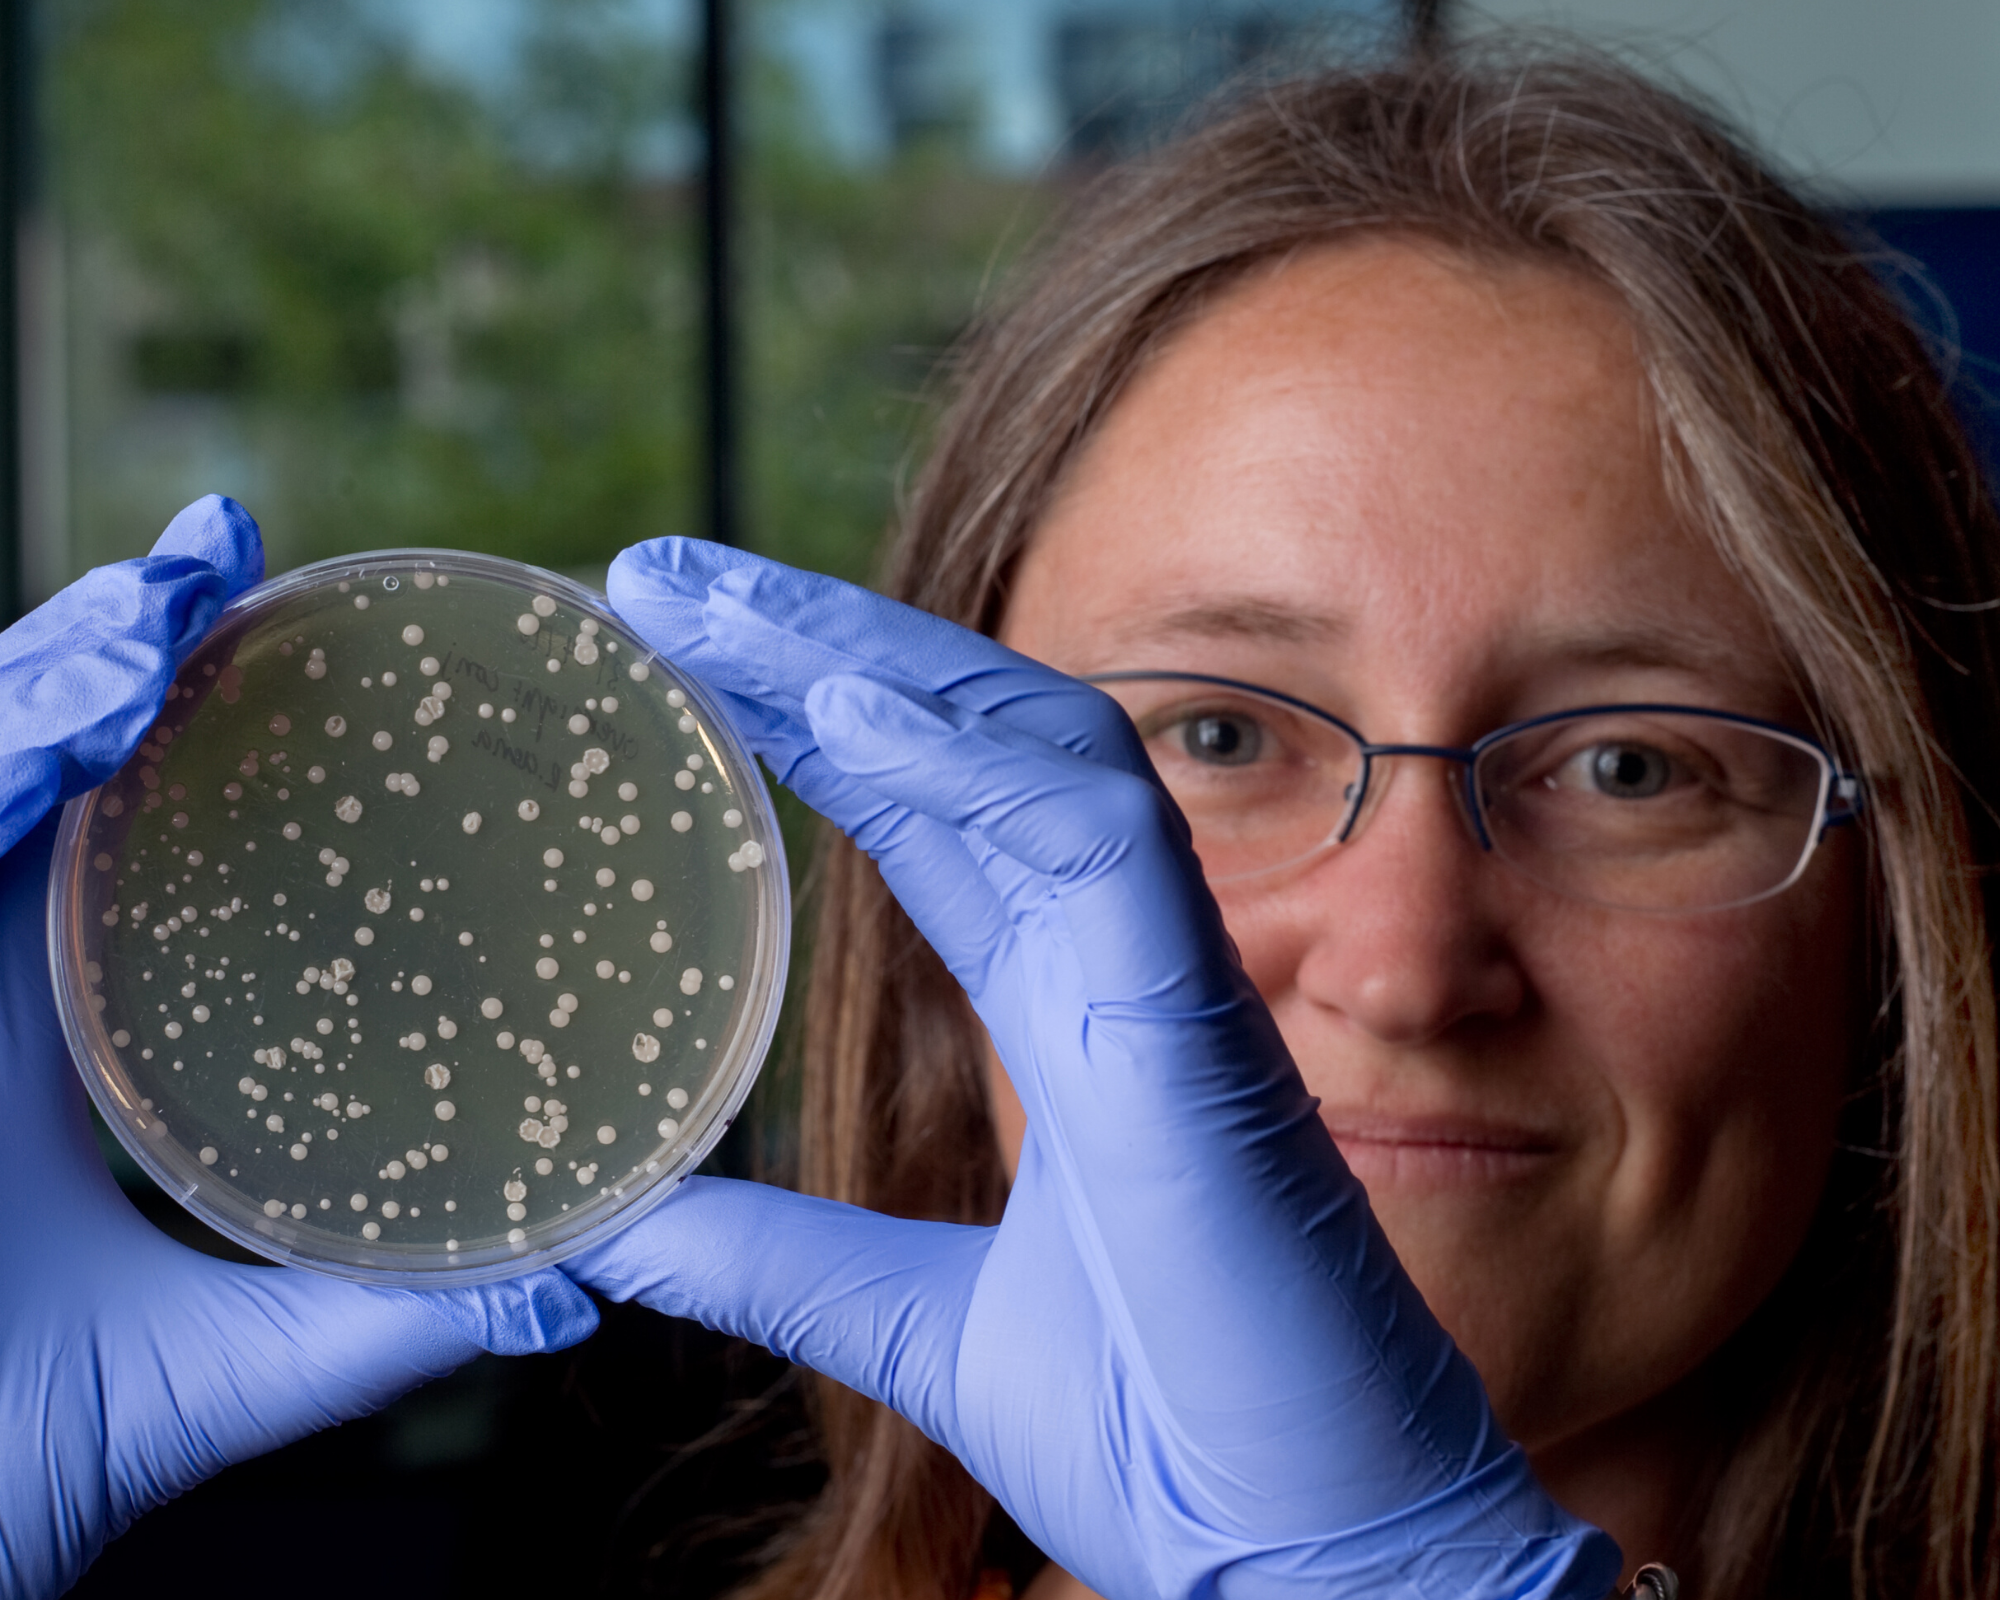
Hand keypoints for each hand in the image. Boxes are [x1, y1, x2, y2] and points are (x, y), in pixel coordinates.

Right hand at [0, 498, 598, 1599]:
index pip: (121, 835)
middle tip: (227, 551)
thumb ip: (393, 1307)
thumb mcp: (246, 1349)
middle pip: (42, 758)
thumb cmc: (31, 1443)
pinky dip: (6, 743)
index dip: (184, 725)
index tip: (290, 632)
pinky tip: (106, 701)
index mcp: (65, 1032)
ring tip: (182, 596)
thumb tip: (579, 1293)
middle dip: (123, 642)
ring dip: (66, 656)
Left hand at [572, 539, 1623, 1599]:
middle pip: (962, 745)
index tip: (677, 659)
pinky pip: (1102, 835)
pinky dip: (980, 759)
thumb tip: (612, 1231)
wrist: (1302, 1555)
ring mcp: (1168, 977)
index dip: (815, 724)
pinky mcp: (1203, 1021)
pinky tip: (843, 714)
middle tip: (661, 580)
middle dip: (814, 648)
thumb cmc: (1165, 1433)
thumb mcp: (910, 1322)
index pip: (928, 816)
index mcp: (1065, 1011)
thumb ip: (773, 1260)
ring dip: (873, 656)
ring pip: (1034, 741)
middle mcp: (1116, 963)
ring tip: (712, 602)